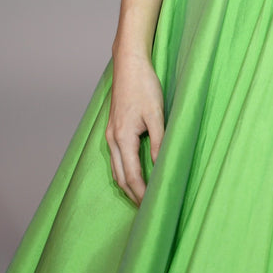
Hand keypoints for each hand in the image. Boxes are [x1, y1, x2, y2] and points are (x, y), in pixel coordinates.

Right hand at [106, 51, 164, 204]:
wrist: (129, 64)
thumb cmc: (144, 85)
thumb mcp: (156, 113)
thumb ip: (159, 141)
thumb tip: (161, 166)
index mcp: (123, 138)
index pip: (132, 176)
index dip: (142, 193)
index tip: (153, 205)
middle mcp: (113, 139)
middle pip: (120, 177)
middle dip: (133, 194)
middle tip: (148, 208)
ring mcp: (110, 134)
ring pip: (116, 169)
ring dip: (127, 184)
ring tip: (142, 196)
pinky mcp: (113, 128)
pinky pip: (116, 158)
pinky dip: (124, 171)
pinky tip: (134, 173)